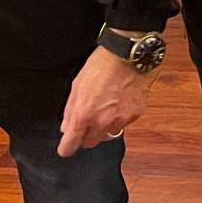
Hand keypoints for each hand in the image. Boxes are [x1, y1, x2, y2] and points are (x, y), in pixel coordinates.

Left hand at [57, 41, 156, 156]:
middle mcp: (102, 121)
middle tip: (88, 121)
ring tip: (106, 107)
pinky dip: (120, 117)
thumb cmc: (102, 64)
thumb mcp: (78, 84)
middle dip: (86, 135)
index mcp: (84, 114)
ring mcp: (120, 119)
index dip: (66, 148)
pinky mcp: (135, 115)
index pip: (71, 144)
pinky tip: (120, 101)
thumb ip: (70, 109)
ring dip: (104, 127)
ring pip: (108, 134)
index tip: (66, 147)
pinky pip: (124, 123)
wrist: (129, 54)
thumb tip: (67, 127)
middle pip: (90, 143)